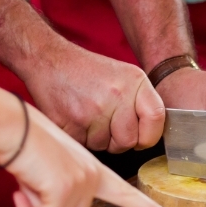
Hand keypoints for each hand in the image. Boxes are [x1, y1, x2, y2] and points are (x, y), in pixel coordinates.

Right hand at [0, 103, 178, 206]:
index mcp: (94, 170)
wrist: (11, 124)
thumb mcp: (52, 167)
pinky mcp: (66, 187)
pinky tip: (23, 185)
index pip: (127, 194)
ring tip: (30, 179)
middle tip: (34, 182)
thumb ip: (63, 186)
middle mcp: (93, 176)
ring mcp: (82, 181)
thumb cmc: (24, 141)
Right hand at [23, 42, 164, 153]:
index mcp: (135, 81)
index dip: (149, 135)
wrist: (48, 60)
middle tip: (105, 125)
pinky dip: (79, 138)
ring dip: (95, 139)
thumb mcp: (122, 76)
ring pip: (104, 146)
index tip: (140, 138)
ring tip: (87, 116)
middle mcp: (117, 95)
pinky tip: (75, 119)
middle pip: (128, 141)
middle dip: (117, 141)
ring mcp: (94, 110)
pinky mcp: (73, 123)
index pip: (156, 118)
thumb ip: (140, 102)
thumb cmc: (86, 71)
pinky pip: (84, 146)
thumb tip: (152, 134)